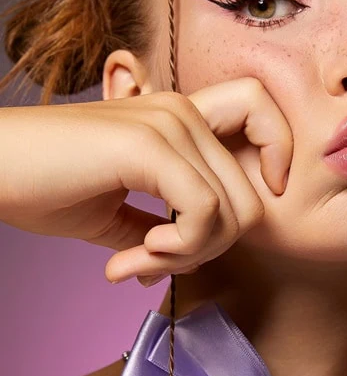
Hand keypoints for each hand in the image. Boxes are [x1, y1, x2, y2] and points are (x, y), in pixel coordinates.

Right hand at [0, 78, 292, 286]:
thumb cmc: (40, 186)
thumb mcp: (114, 215)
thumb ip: (158, 231)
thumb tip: (179, 263)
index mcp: (181, 118)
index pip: (263, 115)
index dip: (276, 156)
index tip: (234, 215)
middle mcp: (183, 111)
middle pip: (253, 197)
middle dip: (211, 248)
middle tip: (156, 262)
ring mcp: (169, 123)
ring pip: (232, 212)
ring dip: (189, 255)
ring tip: (137, 261)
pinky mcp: (149, 145)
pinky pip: (203, 213)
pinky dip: (177, 249)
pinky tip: (133, 256)